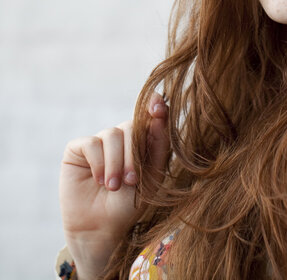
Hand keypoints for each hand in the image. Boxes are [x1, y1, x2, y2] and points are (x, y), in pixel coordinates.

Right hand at [59, 93, 168, 279]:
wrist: (102, 229)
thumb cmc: (131, 203)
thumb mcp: (152, 174)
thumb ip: (157, 144)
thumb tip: (160, 113)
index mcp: (144, 139)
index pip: (151, 114)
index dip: (155, 106)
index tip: (159, 107)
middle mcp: (123, 137)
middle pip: (132, 125)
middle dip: (133, 154)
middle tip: (132, 181)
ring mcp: (101, 141)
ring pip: (112, 134)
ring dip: (116, 163)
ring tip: (114, 186)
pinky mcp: (78, 149)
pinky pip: (91, 143)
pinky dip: (98, 162)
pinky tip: (98, 180)